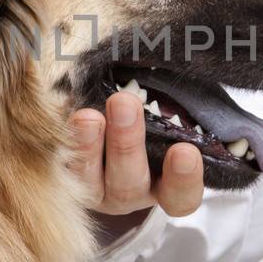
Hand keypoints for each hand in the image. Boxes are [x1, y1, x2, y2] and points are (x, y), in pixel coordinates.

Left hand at [69, 89, 203, 233]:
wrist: (100, 115)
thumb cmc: (149, 114)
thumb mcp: (170, 114)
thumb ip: (178, 105)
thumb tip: (207, 65)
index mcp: (164, 184)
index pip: (180, 195)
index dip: (183, 179)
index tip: (184, 151)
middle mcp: (127, 190)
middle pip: (129, 183)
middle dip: (126, 143)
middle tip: (124, 103)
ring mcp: (90, 186)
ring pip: (87, 178)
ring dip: (87, 146)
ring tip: (87, 116)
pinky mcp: (58, 173)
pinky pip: (55, 163)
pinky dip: (58, 139)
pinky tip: (60, 112)